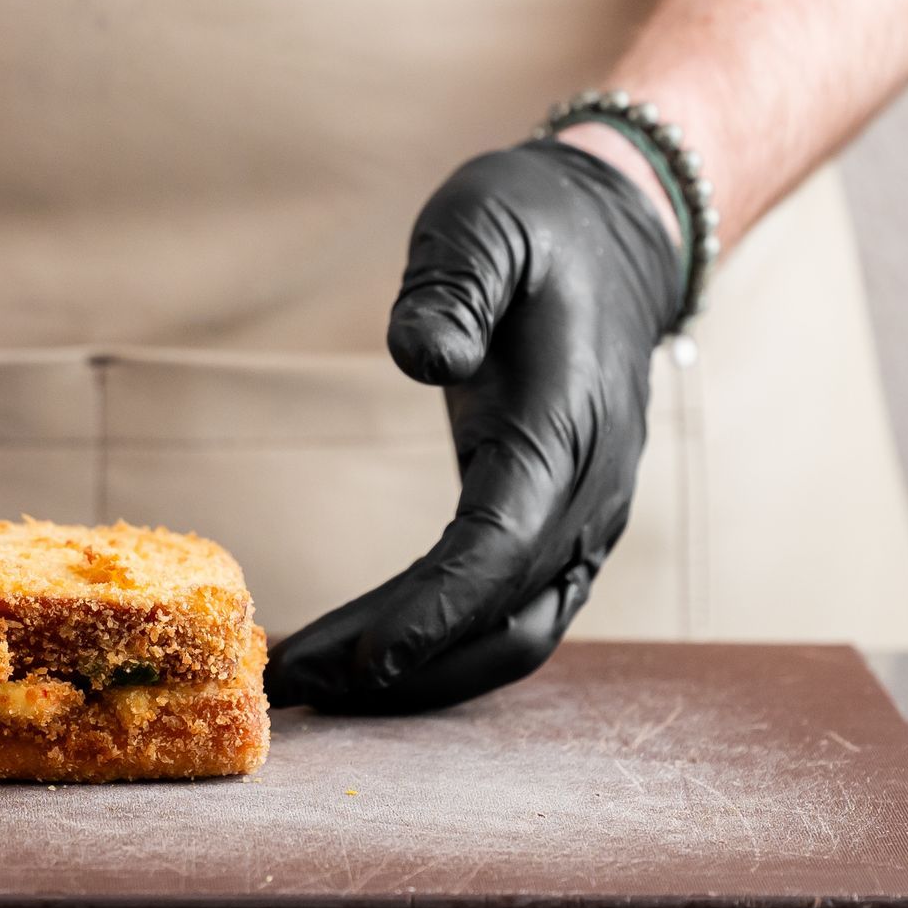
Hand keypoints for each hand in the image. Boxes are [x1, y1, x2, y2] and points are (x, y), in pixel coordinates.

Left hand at [267, 138, 682, 713]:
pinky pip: (509, 612)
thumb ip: (455, 285)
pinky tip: (363, 656)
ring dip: (421, 674)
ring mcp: (584, 516)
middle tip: (294, 684)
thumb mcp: (483, 223)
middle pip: (502, 611)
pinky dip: (440, 646)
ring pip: (513, 632)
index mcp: (570, 421)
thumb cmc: (533, 226)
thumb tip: (425, 354)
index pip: (505, 540)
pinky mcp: (557, 525)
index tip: (365, 656)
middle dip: (403, 661)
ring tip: (312, 684)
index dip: (438, 607)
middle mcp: (590, 487)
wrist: (613, 237)